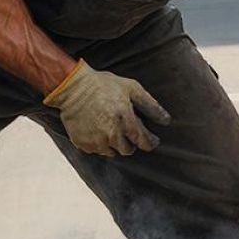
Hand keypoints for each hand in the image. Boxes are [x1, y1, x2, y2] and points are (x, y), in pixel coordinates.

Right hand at [44, 60, 171, 156]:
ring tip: (110, 128)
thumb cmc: (103, 85)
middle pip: (128, 150)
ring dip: (114, 144)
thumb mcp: (131, 88)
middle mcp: (111, 134)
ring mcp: (96, 141)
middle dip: (130, 142)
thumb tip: (166, 120)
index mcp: (125, 121)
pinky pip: (97, 150)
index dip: (150, 142)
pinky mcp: (83, 144)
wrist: (72, 88)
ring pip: (112, 152)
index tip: (151, 140)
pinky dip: (100, 143)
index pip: (143, 142)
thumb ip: (150, 105)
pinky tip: (97, 129)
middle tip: (127, 131)